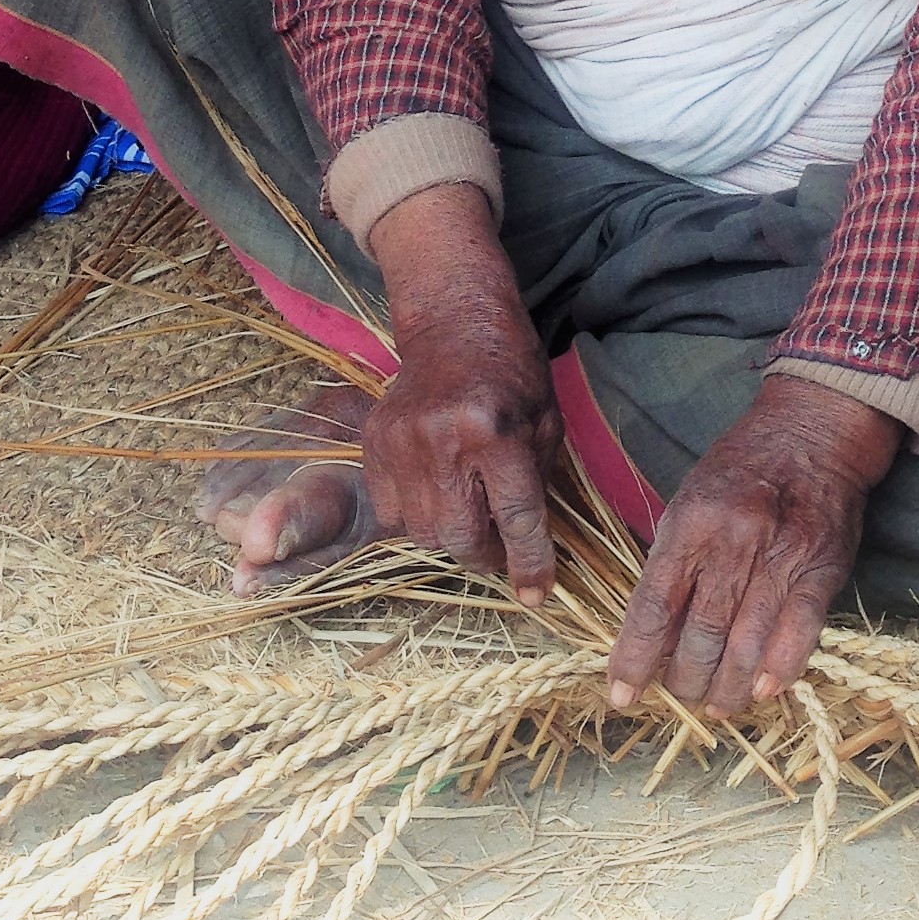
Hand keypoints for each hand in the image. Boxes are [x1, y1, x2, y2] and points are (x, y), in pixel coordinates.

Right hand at [366, 183, 563, 603]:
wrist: (452, 327)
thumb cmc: (512, 373)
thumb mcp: (545, 422)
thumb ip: (537, 485)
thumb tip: (528, 552)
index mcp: (496, 430)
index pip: (516, 515)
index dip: (528, 561)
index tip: (535, 593)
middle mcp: (443, 440)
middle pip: (460, 537)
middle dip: (485, 554)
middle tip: (499, 543)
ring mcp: (400, 443)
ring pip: (422, 534)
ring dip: (450, 536)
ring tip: (468, 507)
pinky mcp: (373, 444)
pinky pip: (392, 513)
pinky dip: (416, 516)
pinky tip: (436, 491)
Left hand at [607, 377, 900, 717]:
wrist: (813, 430)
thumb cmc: (742, 467)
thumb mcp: (690, 497)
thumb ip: (673, 556)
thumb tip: (651, 627)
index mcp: (692, 521)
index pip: (655, 603)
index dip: (636, 656)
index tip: (621, 693)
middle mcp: (735, 540)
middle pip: (701, 633)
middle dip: (685, 678)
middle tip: (679, 694)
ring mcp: (782, 557)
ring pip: (746, 644)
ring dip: (727, 687)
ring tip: (717, 706)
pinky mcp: (822, 568)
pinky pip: (799, 632)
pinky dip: (779, 669)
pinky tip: (762, 690)